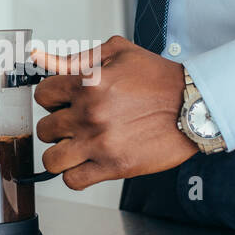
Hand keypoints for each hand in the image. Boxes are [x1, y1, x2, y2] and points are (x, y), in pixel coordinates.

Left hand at [32, 36, 196, 189]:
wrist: (193, 106)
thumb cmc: (160, 80)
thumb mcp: (118, 53)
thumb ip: (76, 57)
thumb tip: (41, 57)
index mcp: (88, 83)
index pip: (42, 95)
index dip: (52, 99)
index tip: (63, 104)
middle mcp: (90, 114)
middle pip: (45, 128)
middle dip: (58, 127)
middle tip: (75, 126)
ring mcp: (100, 142)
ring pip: (52, 159)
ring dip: (61, 154)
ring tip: (76, 148)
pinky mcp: (113, 166)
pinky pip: (73, 181)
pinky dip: (76, 175)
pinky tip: (88, 164)